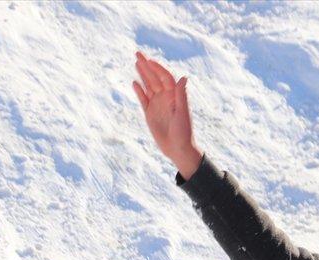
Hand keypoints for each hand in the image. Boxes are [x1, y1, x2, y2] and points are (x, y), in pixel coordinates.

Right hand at [133, 52, 201, 178]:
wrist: (178, 149)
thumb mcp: (182, 113)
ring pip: (148, 86)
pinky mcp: (150, 114)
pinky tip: (134, 82)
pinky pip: (143, 99)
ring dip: (142, 74)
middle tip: (137, 53)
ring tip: (136, 62)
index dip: (157, 68)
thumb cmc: (184, 132)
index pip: (165, 77)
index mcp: (174, 96)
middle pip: (154, 78)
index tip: (149, 60)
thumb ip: (181, 95)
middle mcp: (165, 98)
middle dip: (146, 66)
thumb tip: (183, 77)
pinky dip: (139, 91)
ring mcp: (157, 105)